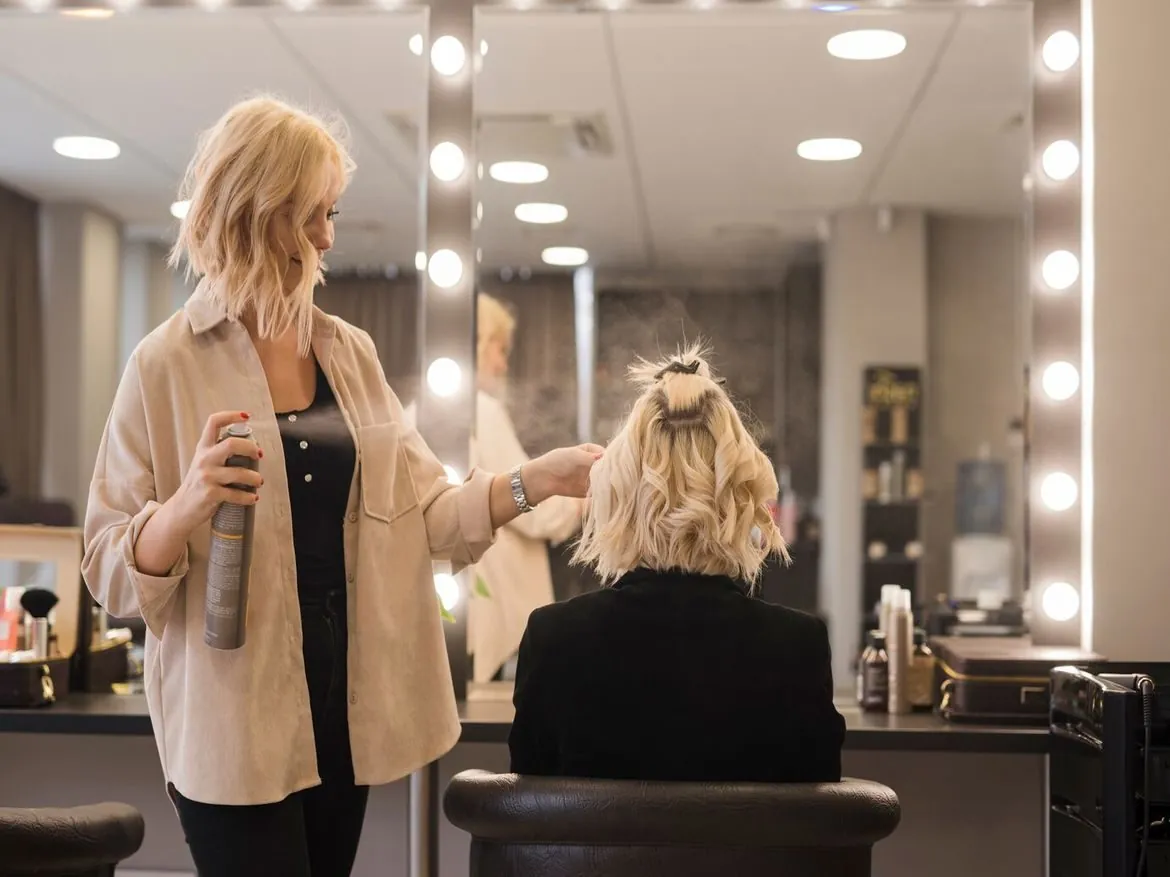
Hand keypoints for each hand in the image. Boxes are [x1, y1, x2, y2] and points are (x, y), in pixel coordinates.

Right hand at [171, 411, 263, 535]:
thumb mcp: (204, 463)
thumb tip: (251, 446)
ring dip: (254, 478)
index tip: (247, 416)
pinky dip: (248, 497)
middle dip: (251, 448)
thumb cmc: (199, 484)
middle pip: (231, 444)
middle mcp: (203, 459)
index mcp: (203, 448)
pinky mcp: (210, 494)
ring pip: (239, 472)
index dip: (231, 415)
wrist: (181, 509)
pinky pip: (236, 494)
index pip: (214, 422)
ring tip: (259, 482)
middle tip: (259, 455)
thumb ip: (220, 452)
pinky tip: (253, 498)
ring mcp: (206, 477)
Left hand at [523, 444, 604, 504]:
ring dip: (606, 484)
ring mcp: (593, 478)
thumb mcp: (575, 456)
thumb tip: (606, 457)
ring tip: (602, 485)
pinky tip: (599, 493)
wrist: (543, 479)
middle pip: (608, 468)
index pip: (607, 455)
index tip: (609, 464)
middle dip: (610, 472)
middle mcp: (595, 464)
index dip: (610, 459)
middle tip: (608, 476)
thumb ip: (591, 458)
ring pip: (606, 481)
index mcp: (592, 451)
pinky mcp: (590, 491)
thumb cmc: (558, 462)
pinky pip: (600, 492)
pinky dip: (601, 493)